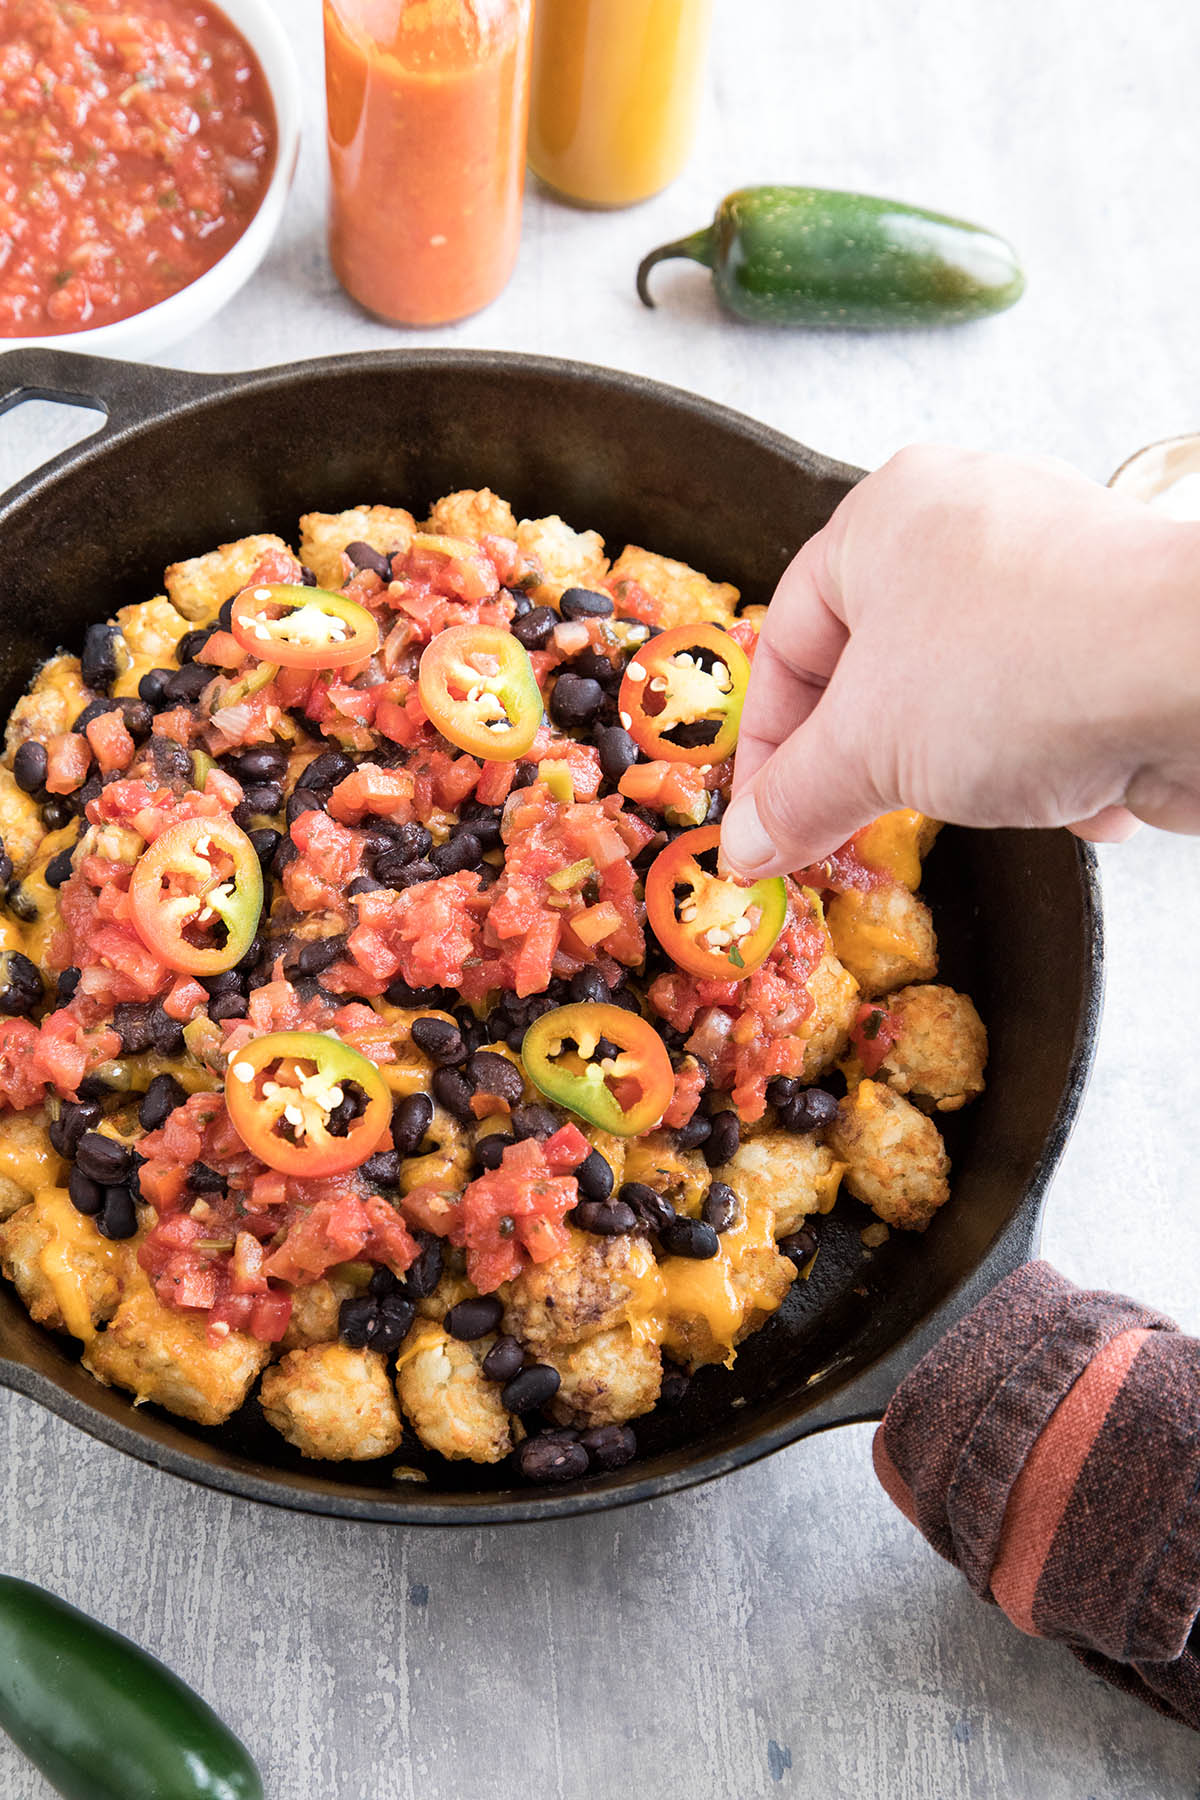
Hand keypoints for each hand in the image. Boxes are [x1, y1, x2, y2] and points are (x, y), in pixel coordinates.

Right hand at [721, 445, 1199, 876]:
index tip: (761, 815)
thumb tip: (749, 842)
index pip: (785, 635)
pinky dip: (1046, 764)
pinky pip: (1043, 710)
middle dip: (873, 760)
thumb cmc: (1026, 668)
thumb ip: (795, 800)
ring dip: (968, 769)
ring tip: (986, 792)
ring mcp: (1050, 575)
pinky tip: (1068, 784)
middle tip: (847, 822)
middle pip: (875, 668)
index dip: (765, 740)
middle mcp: (968, 527)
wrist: (1199, 677)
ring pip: (963, 698)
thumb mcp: (869, 751)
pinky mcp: (1115, 631)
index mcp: (887, 516)